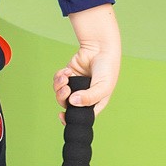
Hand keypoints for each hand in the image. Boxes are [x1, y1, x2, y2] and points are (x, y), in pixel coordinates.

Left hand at [53, 4, 120, 125]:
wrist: (101, 47)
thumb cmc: (107, 69)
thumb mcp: (103, 86)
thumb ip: (89, 98)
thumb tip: (72, 102)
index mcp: (93, 102)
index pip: (80, 115)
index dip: (70, 118)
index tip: (62, 116)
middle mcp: (83, 95)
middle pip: (66, 104)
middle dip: (62, 98)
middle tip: (66, 90)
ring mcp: (75, 86)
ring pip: (60, 93)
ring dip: (59, 87)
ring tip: (65, 78)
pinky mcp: (68, 76)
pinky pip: (58, 81)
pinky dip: (59, 77)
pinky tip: (67, 71)